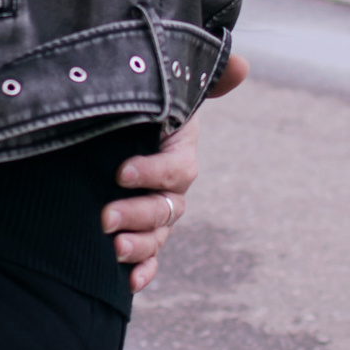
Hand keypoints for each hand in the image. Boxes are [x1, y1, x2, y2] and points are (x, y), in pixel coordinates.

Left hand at [101, 51, 242, 293]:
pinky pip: (150, 257)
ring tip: (114, 247)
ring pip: (158, 236)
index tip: (121, 172)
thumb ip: (205, 78)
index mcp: (179, 154)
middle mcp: (173, 189)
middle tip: (105, 217)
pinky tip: (130, 283)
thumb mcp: (169, 89)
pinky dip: (144, 271)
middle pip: (167, 209)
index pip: (177, 170)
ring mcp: (158, 213)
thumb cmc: (146, 107)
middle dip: (138, 215)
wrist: (116, 130)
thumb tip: (244, 66)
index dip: (153, 173)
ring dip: (139, 246)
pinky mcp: (141, 231)